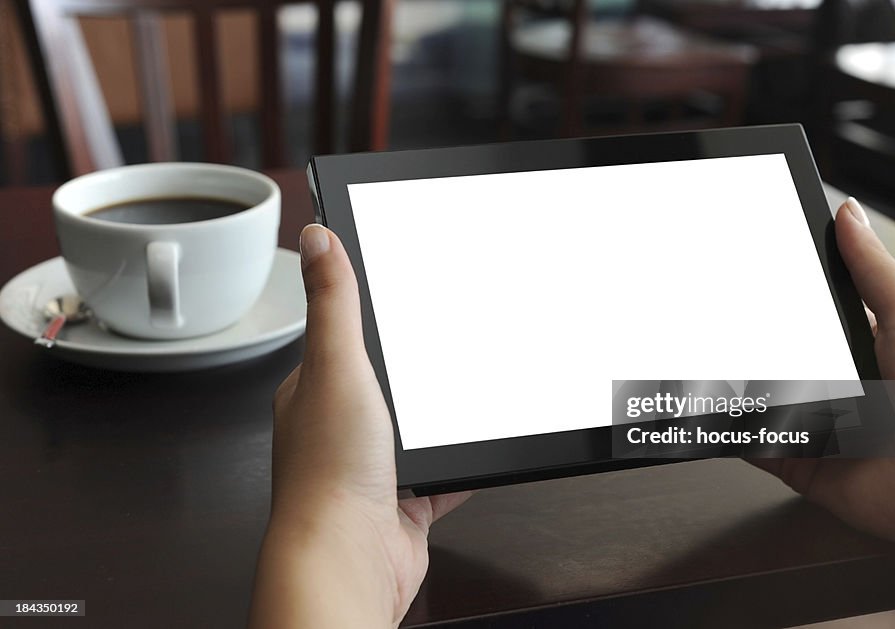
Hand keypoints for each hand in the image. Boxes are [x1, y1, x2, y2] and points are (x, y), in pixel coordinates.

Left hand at [249, 224, 468, 628]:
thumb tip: (318, 238)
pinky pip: (441, 473)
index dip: (368, 317)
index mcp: (313, 390)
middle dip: (414, 369)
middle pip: (385, 383)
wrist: (349, 560)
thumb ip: (334, 304)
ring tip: (464, 391)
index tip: (399, 295)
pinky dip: (459, 463)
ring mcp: (372, 467)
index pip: (341, 337)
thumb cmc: (328, 476)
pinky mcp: (404, 500)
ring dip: (437, 418)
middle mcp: (339, 428)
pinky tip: (478, 446)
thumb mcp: (337, 367)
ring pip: (415, 429)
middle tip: (449, 341)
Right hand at [753, 198, 894, 620]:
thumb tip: (848, 214)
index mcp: (864, 347)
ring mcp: (814, 425)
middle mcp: (837, 386)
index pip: (810, 313)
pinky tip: (716, 409)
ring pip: (759, 397)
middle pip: (780, 355)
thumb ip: (872, 269)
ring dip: (739, 383)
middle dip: (752, 339)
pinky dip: (734, 430)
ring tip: (709, 358)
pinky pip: (753, 443)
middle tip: (717, 315)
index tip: (745, 271)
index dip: (780, 295)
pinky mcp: (798, 462)